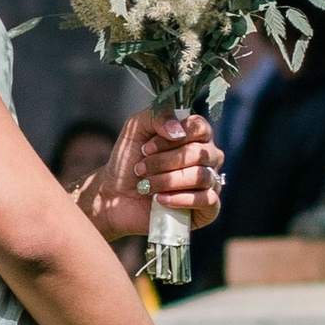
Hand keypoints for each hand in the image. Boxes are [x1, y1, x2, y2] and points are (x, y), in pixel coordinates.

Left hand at [74, 110, 224, 240]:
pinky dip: (181, 199)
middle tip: (142, 168)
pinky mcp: (206, 209)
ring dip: (168, 180)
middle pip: (200, 153)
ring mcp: (209, 183)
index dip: (171, 138)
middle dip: (165, 161)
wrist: (115, 195)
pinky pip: (208, 200)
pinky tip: (160, 199)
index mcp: (195, 136)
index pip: (200, 128)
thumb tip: (178, 131)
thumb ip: (157, 115)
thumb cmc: (129, 160)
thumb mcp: (136, 128)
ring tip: (147, 185)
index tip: (146, 148)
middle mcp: (208, 158)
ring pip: (202, 177)